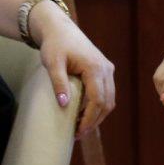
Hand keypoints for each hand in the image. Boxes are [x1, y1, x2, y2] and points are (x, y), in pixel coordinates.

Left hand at [36, 15, 114, 135]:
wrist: (61, 30)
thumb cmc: (55, 45)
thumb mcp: (52, 63)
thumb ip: (59, 83)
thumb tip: (64, 105)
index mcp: (96, 68)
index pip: (98, 99)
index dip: (90, 118)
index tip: (79, 131)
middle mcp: (107, 70)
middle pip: (107, 102)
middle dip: (95, 120)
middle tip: (79, 134)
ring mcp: (108, 70)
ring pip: (110, 99)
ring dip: (98, 115)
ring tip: (81, 126)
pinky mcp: (106, 71)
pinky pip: (107, 93)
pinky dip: (99, 106)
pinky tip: (86, 113)